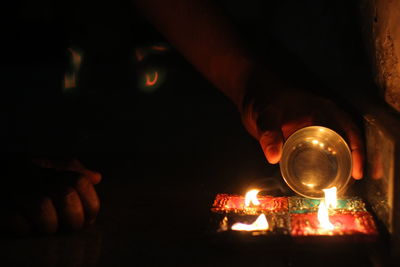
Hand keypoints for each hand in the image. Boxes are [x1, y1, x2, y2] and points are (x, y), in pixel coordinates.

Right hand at [4, 158, 101, 234]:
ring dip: (47, 225)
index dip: (89, 203)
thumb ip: (72, 172)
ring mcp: (17, 193)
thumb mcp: (46, 167)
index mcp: (51, 170)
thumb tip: (96, 177)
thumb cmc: (19, 177)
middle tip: (67, 225)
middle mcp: (36, 178)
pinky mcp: (2, 210)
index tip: (87, 216)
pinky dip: (25, 229)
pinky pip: (20, 225)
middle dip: (73, 217)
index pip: (81, 182)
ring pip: (44, 210)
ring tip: (43, 226)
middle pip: (67, 196)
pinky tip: (24, 226)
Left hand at [241, 87, 363, 179]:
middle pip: (348, 139)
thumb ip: (269, 134)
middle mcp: (324, 117)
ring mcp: (316, 125)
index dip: (356, 151)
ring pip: (338, 144)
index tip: (356, 172)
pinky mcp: (306, 134)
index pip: (348, 131)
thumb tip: (274, 157)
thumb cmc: (263, 98)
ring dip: (344, 162)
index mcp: (322, 110)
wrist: (253, 93)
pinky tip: (325, 177)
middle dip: (356, 160)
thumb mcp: (265, 115)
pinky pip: (322, 147)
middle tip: (354, 181)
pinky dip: (327, 161)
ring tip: (344, 183)